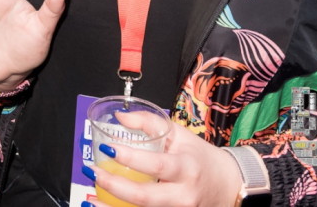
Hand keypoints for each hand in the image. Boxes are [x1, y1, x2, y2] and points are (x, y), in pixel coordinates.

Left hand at [86, 111, 242, 206]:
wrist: (227, 185)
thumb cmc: (199, 158)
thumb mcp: (180, 134)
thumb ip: (149, 122)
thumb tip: (120, 117)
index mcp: (186, 168)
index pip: (156, 165)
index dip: (129, 158)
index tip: (107, 148)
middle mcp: (183, 195)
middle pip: (144, 197)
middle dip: (114, 186)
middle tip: (93, 172)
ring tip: (90, 199)